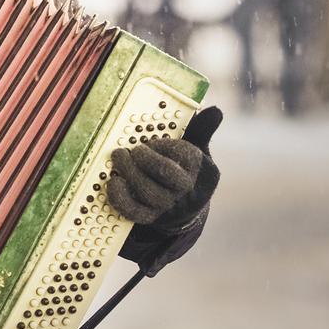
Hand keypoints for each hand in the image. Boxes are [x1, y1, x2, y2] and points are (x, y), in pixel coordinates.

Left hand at [107, 106, 221, 225]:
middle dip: (146, 159)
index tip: (152, 140)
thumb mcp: (195, 146)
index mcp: (198, 167)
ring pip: (148, 192)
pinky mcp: (151, 217)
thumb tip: (215, 112)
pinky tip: (113, 181)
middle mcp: (185, 187)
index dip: (165, 146)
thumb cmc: (184, 167)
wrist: (183, 203)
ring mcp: (168, 204)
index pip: (186, 155)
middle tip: (131, 149)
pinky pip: (134, 211)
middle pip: (167, 174)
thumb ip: (202, 128)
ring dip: (130, 172)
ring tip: (119, 157)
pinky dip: (120, 197)